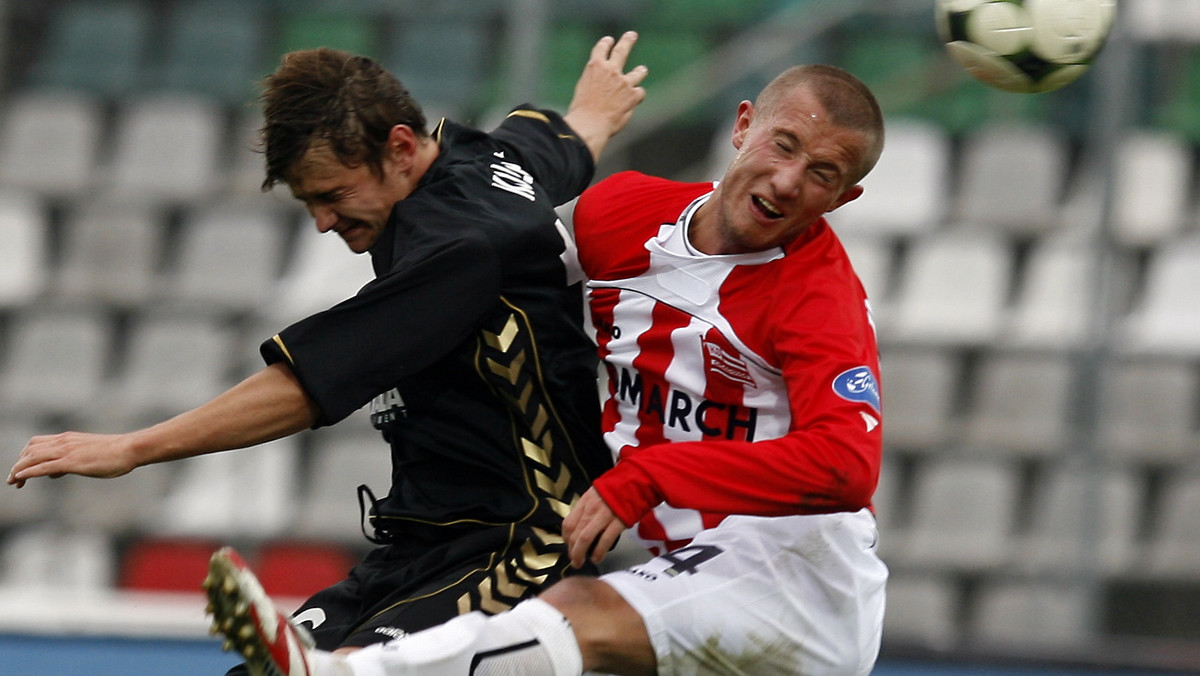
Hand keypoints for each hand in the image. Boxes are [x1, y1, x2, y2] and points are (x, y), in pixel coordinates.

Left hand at [7, 432, 136, 487]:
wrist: (129, 449)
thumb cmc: (115, 453)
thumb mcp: (90, 454)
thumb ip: (71, 460)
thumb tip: (56, 471)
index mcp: (68, 438)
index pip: (37, 443)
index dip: (25, 456)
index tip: (21, 469)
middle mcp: (64, 442)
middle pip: (30, 449)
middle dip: (18, 464)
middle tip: (13, 479)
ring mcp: (66, 451)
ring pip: (32, 457)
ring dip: (18, 469)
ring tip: (12, 481)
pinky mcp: (71, 462)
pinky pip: (42, 467)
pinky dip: (27, 472)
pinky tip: (19, 479)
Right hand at [563, 31, 648, 161]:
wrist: (590, 124)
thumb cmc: (582, 111)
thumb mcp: (583, 88)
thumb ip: (596, 81)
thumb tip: (606, 84)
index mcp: (594, 66)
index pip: (601, 48)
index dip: (606, 43)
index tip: (609, 40)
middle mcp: (611, 70)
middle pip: (622, 51)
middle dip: (627, 41)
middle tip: (632, 35)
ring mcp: (624, 82)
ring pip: (638, 72)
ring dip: (640, 71)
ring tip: (642, 70)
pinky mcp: (633, 95)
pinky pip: (640, 92)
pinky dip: (637, 96)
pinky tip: (635, 100)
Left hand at [563, 487, 627, 567]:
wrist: (637, 480)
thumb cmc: (618, 489)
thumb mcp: (597, 494)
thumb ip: (588, 508)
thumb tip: (581, 525)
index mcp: (585, 501)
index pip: (568, 524)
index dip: (566, 538)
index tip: (569, 546)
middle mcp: (591, 509)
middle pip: (574, 534)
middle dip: (572, 551)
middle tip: (574, 560)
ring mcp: (604, 515)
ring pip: (585, 538)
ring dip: (580, 554)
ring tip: (581, 562)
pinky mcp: (618, 522)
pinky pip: (604, 540)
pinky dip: (598, 552)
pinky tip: (597, 558)